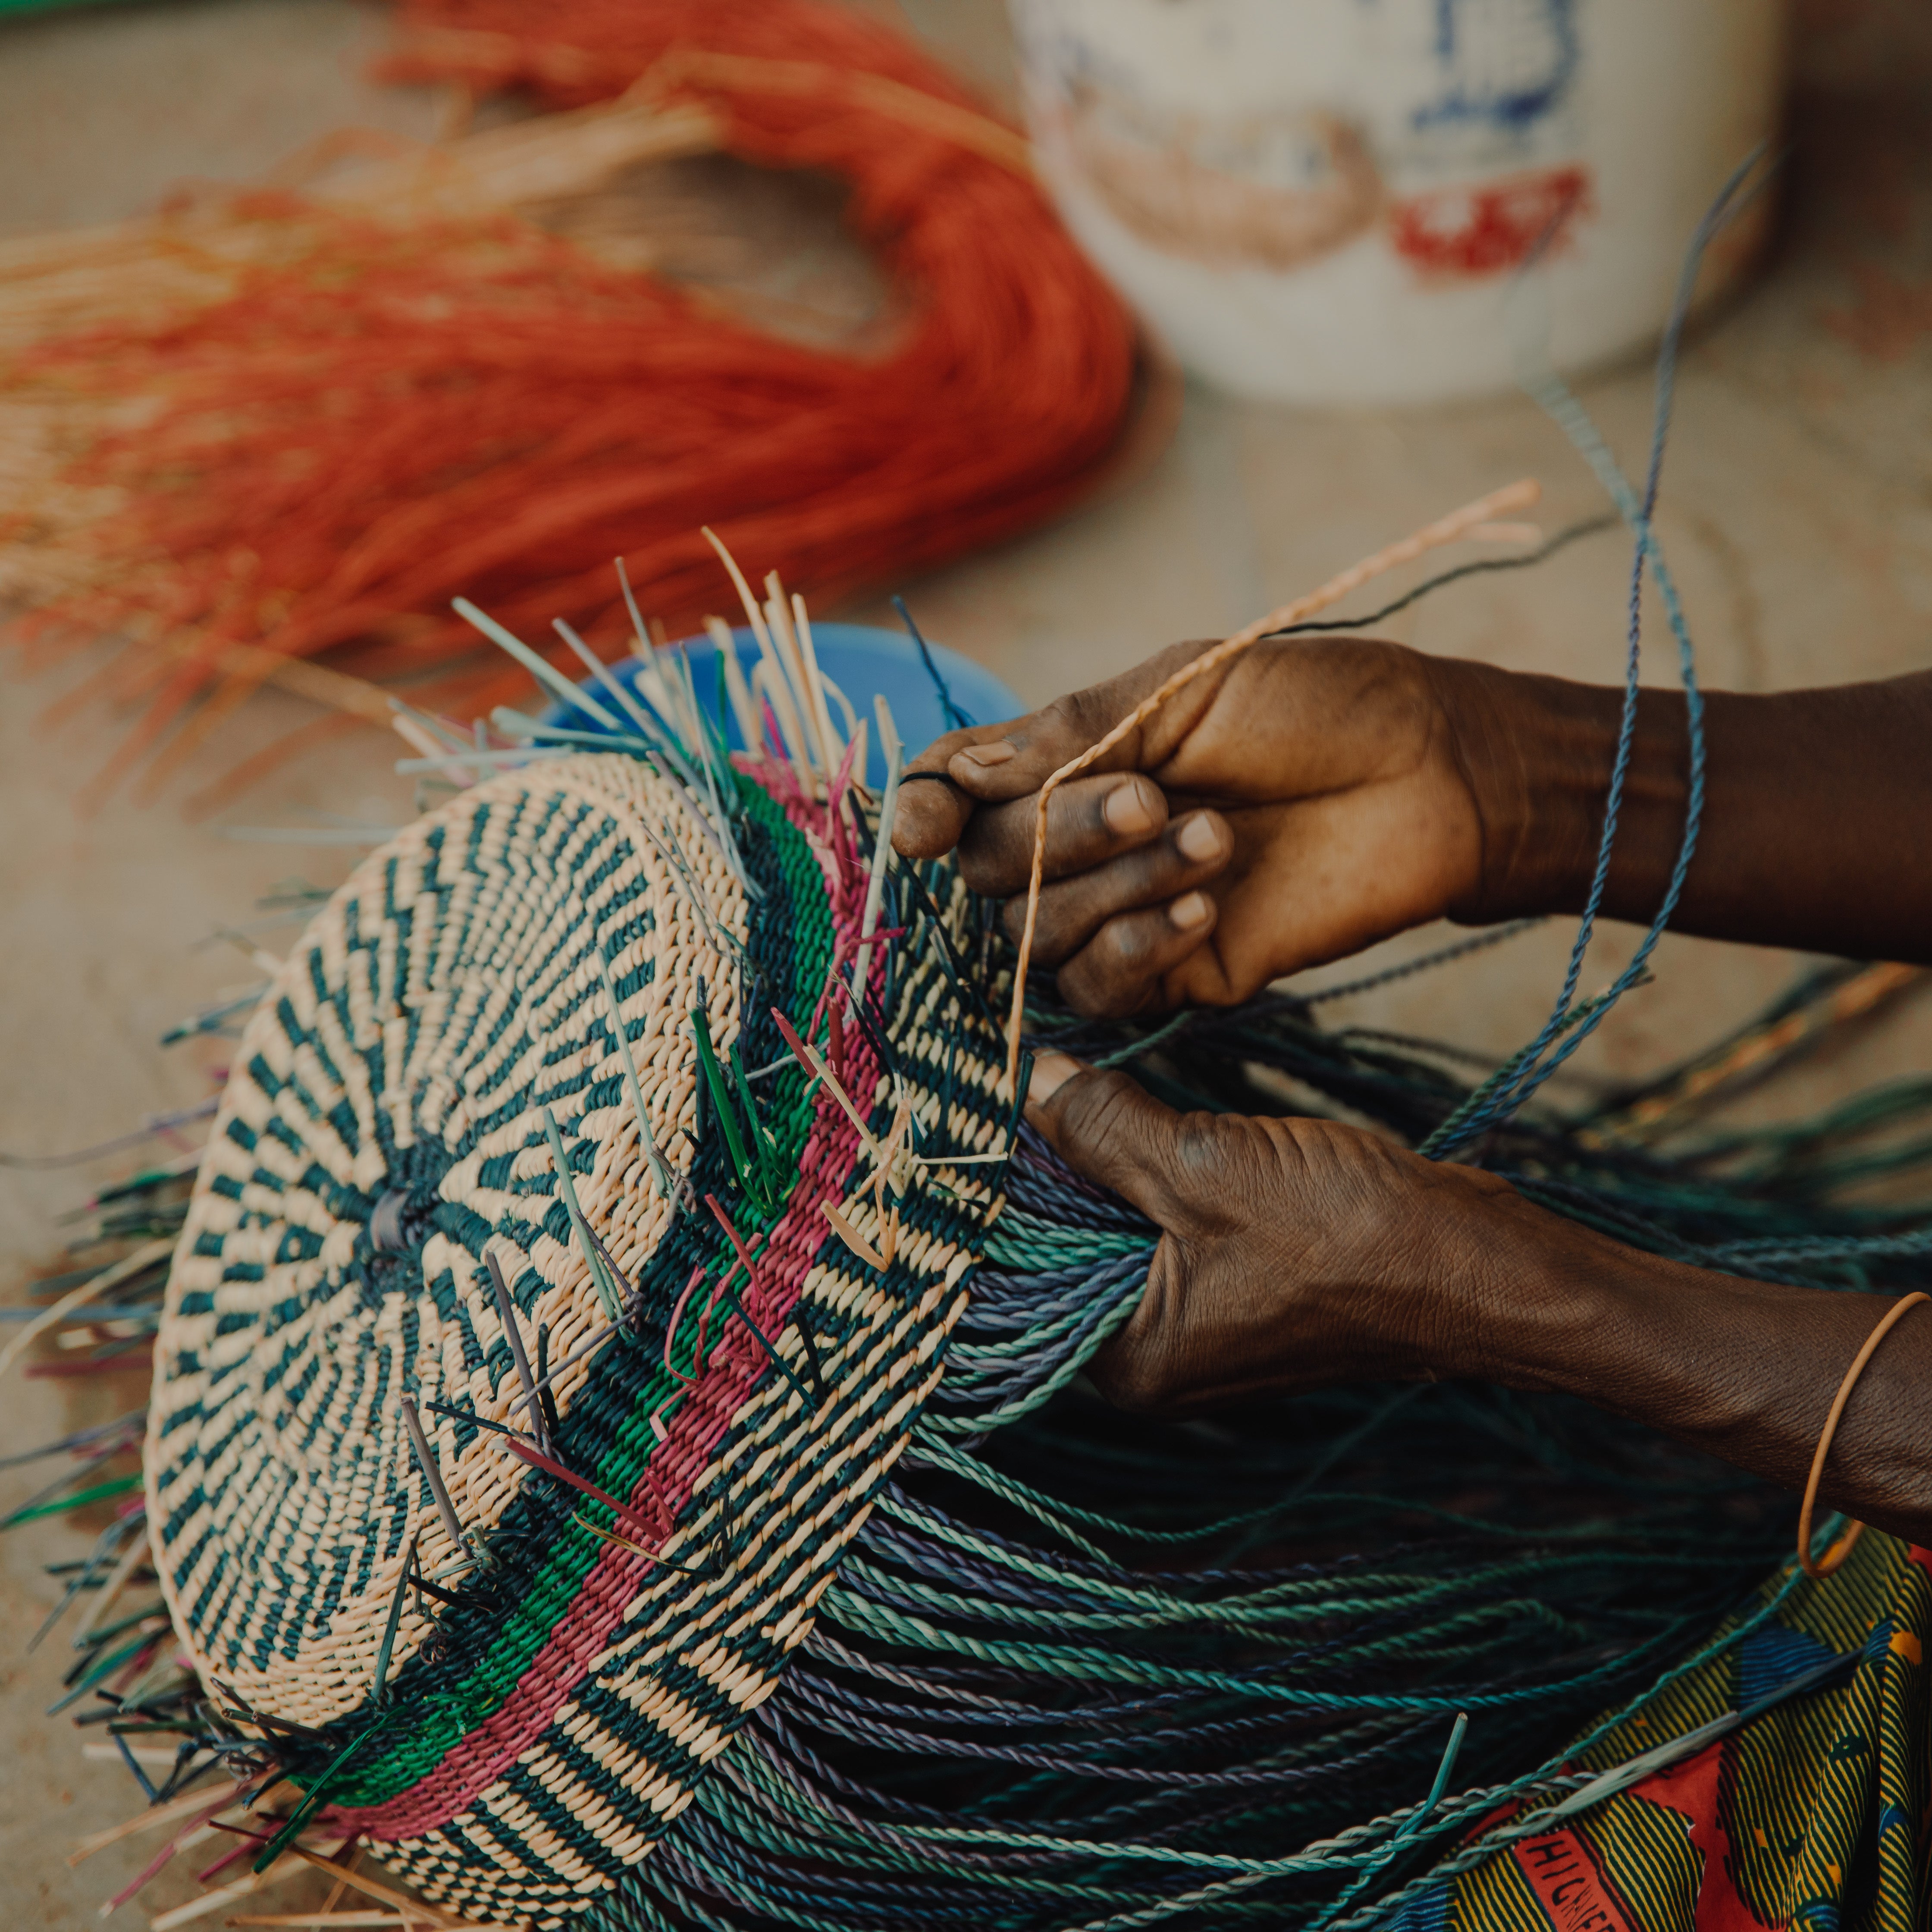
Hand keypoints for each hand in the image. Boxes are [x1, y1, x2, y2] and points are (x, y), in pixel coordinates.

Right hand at [892, 636, 1514, 1016]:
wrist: (1433, 774)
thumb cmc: (1317, 706)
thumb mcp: (1182, 688)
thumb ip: (1063, 738)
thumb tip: (953, 775)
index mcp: (1072, 758)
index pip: (953, 795)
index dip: (920, 811)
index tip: (921, 827)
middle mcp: (1082, 840)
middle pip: (987, 873)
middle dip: (1058, 837)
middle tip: (1155, 796)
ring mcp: (1124, 910)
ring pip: (1037, 938)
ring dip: (1114, 888)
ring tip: (1214, 839)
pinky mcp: (1174, 973)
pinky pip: (1100, 991)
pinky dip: (1137, 946)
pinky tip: (1206, 904)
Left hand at [1023, 1051, 1529, 1411]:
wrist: (1474, 1262)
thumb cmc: (1349, 1235)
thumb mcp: (1205, 1165)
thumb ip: (1104, 1127)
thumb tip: (1027, 1079)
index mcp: (1130, 1359)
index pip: (1018, 1275)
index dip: (996, 1188)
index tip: (976, 1110)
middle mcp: (1154, 1354)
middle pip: (1061, 1247)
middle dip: (1053, 1163)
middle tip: (1032, 1077)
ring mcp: (1200, 1321)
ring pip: (1117, 1224)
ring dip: (1107, 1158)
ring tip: (1088, 1089)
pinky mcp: (1239, 1283)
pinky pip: (1168, 1222)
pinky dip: (1156, 1170)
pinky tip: (1154, 1119)